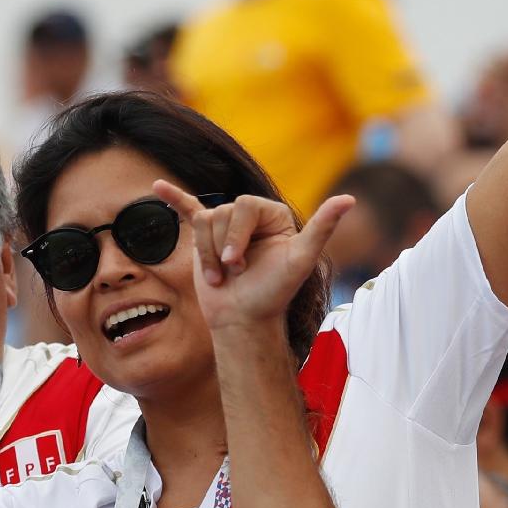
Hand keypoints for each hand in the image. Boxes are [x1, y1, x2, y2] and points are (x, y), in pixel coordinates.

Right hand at [154, 180, 350, 337]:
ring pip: (202, 224)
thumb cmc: (273, 294)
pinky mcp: (204, 238)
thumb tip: (349, 198)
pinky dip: (172, 198)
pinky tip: (157, 187)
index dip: (236, 235)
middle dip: (221, 247)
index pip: (242, 206)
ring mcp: (224, 226)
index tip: (239, 264)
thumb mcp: (300, 260)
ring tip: (219, 277)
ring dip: (205, 256)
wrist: (243, 320)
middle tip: (232, 273)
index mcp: (272, 214)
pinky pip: (187, 210)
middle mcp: (249, 216)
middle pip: (220, 214)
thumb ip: (322, 228)